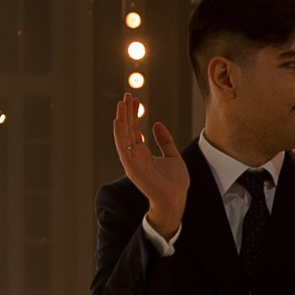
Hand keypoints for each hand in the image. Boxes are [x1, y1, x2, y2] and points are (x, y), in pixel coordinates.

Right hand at [112, 93, 189, 237]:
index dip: (134, 114)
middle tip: (127, 95)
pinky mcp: (132, 167)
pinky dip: (119, 134)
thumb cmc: (175, 182)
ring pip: (123, 136)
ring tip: (121, 104)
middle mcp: (134, 156)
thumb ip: (164, 141)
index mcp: (142, 153)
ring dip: (121, 119)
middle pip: (128, 130)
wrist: (176, 199)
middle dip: (127, 112)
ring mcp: (132, 161)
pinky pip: (123, 147)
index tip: (135, 99)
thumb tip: (156, 124)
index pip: (135, 129)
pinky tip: (118, 121)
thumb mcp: (172, 155)